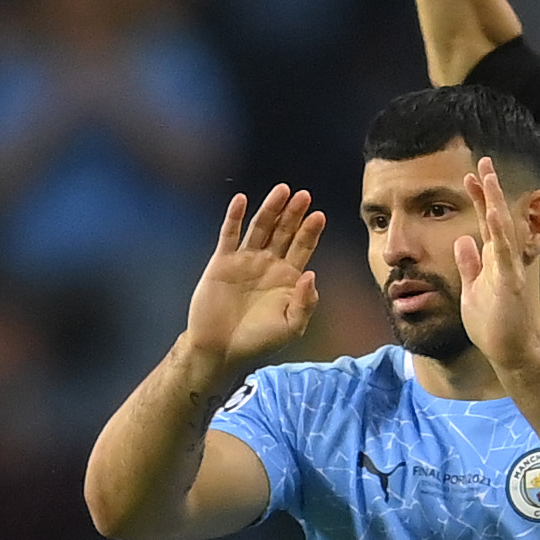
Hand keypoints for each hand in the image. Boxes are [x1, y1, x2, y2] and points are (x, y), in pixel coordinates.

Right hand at [183, 186, 324, 372]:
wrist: (221, 348)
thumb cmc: (258, 341)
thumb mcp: (291, 327)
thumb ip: (305, 303)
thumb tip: (312, 275)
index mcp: (287, 278)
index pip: (302, 248)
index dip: (310, 232)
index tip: (319, 215)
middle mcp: (268, 264)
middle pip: (284, 232)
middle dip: (294, 214)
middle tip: (304, 195)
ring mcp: (245, 260)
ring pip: (260, 227)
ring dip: (270, 208)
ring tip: (282, 190)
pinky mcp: (222, 261)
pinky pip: (229, 235)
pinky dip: (234, 217)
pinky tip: (241, 200)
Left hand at [452, 157, 539, 376]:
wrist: (508, 352)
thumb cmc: (492, 325)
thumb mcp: (472, 288)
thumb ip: (469, 265)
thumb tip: (462, 241)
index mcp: (492, 260)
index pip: (485, 221)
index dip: (479, 198)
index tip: (470, 175)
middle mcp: (503, 259)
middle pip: (495, 217)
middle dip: (489, 189)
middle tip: (483, 160)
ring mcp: (508, 269)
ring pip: (502, 228)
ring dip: (495, 200)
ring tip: (488, 175)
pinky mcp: (510, 282)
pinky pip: (504, 253)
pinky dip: (500, 231)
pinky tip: (495, 212)